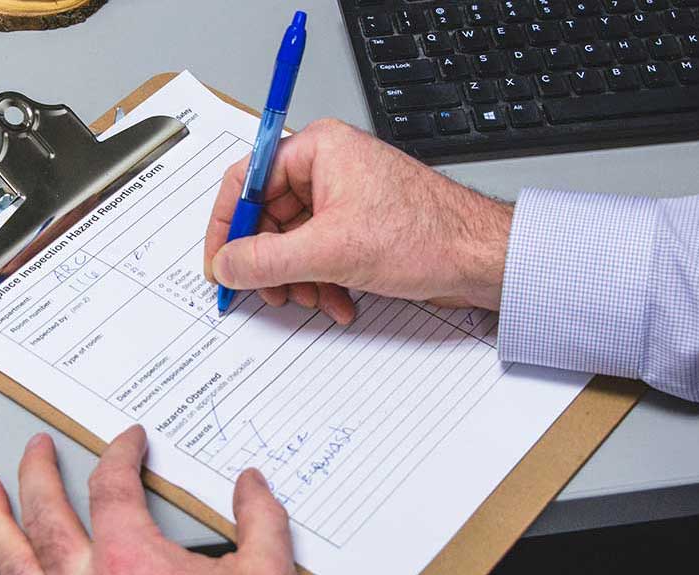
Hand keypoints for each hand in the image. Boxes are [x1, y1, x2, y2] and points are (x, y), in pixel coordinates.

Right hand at [203, 119, 513, 322]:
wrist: (480, 259)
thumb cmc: (427, 235)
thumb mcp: (330, 252)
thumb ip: (266, 260)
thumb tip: (226, 264)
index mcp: (318, 148)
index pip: (245, 179)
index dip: (227, 225)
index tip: (218, 261)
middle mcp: (328, 167)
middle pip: (268, 217)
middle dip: (270, 263)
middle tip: (269, 291)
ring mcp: (345, 198)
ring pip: (293, 242)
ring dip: (300, 279)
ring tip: (316, 299)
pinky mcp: (359, 226)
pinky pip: (320, 254)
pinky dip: (322, 281)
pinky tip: (339, 302)